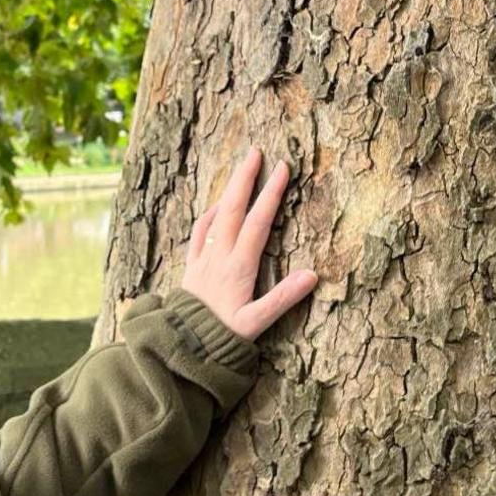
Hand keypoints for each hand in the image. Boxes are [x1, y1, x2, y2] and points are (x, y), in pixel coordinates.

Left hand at [182, 146, 319, 340]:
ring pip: (216, 215)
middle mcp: (220, 255)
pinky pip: (200, 230)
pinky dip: (210, 212)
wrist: (183, 343)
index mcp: (239, 266)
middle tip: (256, 151)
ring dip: (229, 190)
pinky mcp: (192, 264)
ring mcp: (203, 257)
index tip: (282, 168)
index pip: (258, 222)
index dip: (271, 194)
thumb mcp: (256, 322)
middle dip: (245, 178)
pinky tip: (218, 205)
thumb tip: (312, 275)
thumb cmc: (223, 335)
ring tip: (241, 169)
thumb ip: (283, 298)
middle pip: (234, 208)